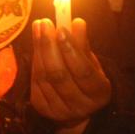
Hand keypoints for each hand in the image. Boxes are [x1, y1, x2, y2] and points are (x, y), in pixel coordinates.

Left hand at [31, 18, 111, 133]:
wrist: (78, 107)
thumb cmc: (86, 78)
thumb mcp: (91, 62)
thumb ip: (82, 44)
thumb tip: (77, 22)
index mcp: (99, 93)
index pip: (83, 71)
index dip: (70, 49)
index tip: (61, 28)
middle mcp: (80, 106)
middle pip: (59, 74)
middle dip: (49, 46)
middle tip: (45, 23)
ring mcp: (60, 111)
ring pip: (44, 76)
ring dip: (38, 49)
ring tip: (38, 27)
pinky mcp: (43, 109)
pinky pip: (35, 81)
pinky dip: (35, 60)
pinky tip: (36, 45)